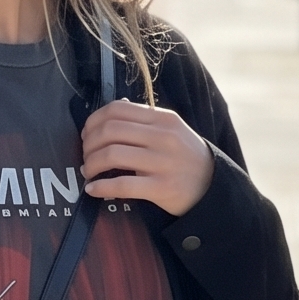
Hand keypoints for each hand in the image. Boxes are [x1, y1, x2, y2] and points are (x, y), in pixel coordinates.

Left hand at [80, 101, 213, 216]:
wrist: (212, 187)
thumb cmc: (185, 157)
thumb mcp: (172, 130)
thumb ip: (144, 120)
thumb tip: (113, 111)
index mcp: (163, 119)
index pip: (118, 110)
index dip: (94, 121)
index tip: (87, 134)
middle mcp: (163, 137)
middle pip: (110, 131)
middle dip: (89, 144)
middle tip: (86, 155)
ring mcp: (162, 162)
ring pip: (112, 155)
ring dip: (91, 164)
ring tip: (88, 171)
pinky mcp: (161, 188)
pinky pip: (122, 185)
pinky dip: (101, 187)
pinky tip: (93, 189)